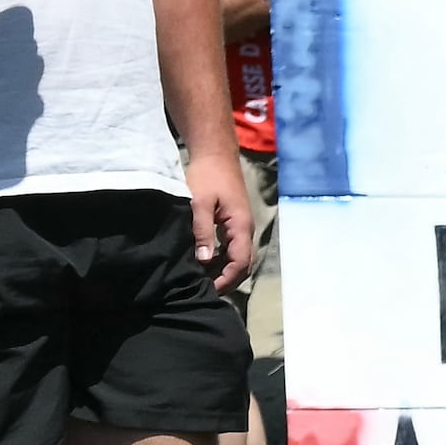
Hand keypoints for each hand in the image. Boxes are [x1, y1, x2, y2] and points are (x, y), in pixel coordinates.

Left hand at [185, 152, 254, 293]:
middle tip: (204, 291)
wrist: (215, 153)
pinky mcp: (233, 223)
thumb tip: (204, 260)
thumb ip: (202, 231)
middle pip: (243, 265)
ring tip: (202, 280)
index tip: (208, 290)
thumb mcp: (200, 203)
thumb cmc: (208, 175)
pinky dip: (221, 260)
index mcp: (240, 226)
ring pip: (238, 258)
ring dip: (224, 271)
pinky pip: (232, 249)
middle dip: (227, 281)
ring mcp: (240, 227)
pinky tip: (204, 263)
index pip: (240, 263)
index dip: (226, 280)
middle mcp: (245, 230)